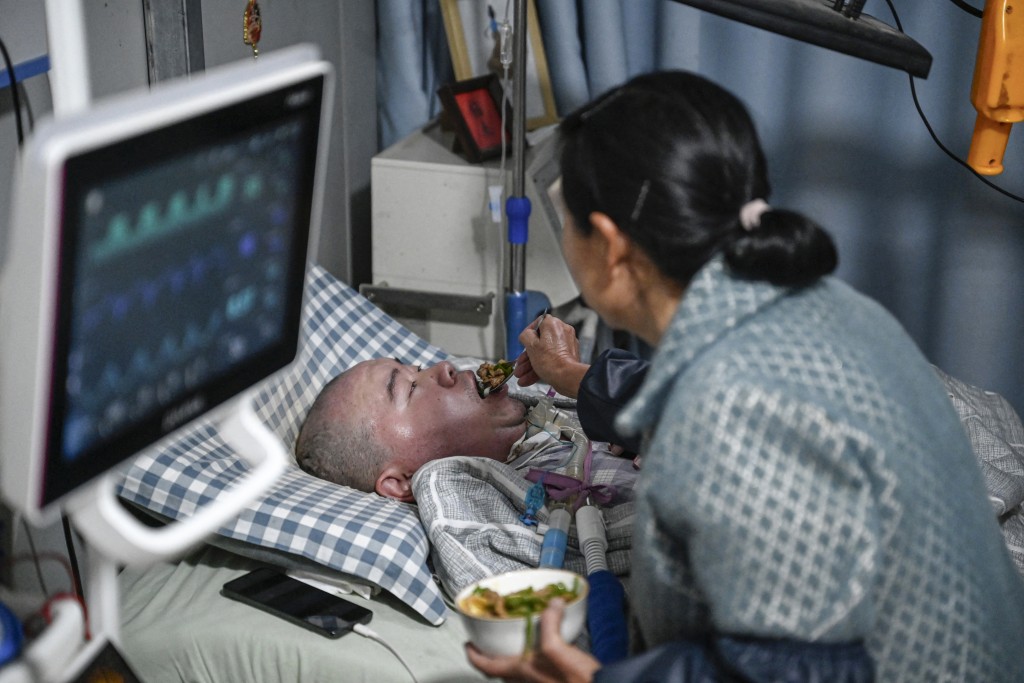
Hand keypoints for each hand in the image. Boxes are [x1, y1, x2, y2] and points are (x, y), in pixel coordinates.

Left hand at [465, 599, 600, 682]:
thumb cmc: (574, 679)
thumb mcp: (558, 648)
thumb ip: (551, 624)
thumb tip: (553, 603)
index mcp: (519, 672)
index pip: (485, 666)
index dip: (473, 655)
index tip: (468, 644)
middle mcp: (524, 681)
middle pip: (499, 669)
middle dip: (493, 654)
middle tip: (491, 639)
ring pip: (515, 671)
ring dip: (510, 657)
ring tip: (515, 640)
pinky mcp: (550, 681)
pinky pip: (531, 670)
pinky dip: (529, 658)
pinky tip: (541, 647)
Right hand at [515, 315, 589, 397]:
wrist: (567, 377)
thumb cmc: (549, 360)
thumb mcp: (531, 345)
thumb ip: (526, 335)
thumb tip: (527, 334)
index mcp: (554, 324)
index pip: (539, 322)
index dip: (528, 333)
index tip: (523, 343)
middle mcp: (562, 331)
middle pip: (540, 341)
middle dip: (527, 356)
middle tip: (519, 365)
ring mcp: (567, 345)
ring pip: (545, 353)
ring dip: (531, 365)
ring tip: (521, 376)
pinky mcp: (570, 357)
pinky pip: (553, 359)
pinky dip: (542, 367)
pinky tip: (529, 379)